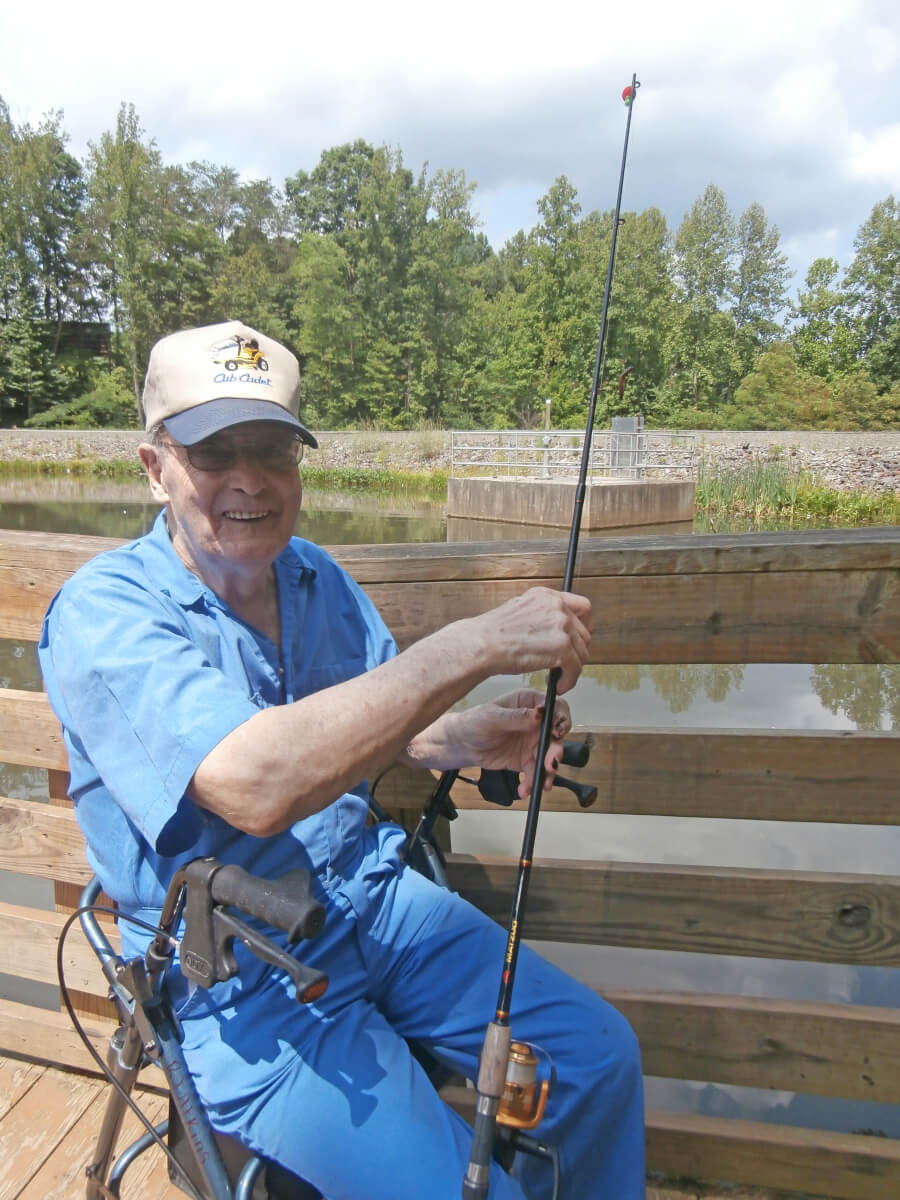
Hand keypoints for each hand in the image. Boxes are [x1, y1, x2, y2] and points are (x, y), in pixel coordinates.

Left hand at [447, 689, 571, 798]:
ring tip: (542, 784)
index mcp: (529, 703)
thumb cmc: (474, 722)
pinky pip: (534, 772)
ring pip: (549, 756)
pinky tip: (524, 790)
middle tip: (550, 764)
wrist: (461, 744)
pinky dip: (532, 782)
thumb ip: (518, 717)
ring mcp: (532, 742)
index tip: (558, 733)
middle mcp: (536, 722)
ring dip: (547, 772)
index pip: (556, 707)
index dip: (562, 719)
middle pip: (556, 735)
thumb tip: (540, 715)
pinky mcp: (526, 760)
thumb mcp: (493, 717)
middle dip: (555, 751)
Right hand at [473, 587, 592, 693]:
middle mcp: (557, 607)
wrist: (483, 644)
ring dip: (572, 668)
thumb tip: (555, 630)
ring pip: (582, 652)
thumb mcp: (521, 610)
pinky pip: (576, 669)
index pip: (583, 606)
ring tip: (558, 676)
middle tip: (565, 662)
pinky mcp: (563, 648)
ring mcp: (562, 626)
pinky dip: (569, 681)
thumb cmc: (493, 633)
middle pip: (584, 633)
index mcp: (547, 596)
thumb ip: (542, 615)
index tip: (579, 637)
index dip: (585, 625)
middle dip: (576, 650)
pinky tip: (558, 685)